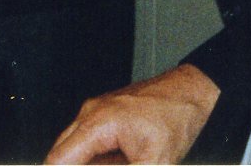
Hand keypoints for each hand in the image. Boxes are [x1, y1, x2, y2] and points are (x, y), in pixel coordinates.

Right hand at [46, 64, 219, 164]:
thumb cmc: (176, 118)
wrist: (192, 93)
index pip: (58, 160)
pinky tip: (122, 160)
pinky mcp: (104, 115)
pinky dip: (97, 159)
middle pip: (61, 155)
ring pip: (75, 150)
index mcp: (97, 122)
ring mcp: (96, 112)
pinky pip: (89, 143)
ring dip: (86, 164)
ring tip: (124, 160)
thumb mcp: (154, 163)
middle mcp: (90, 113)